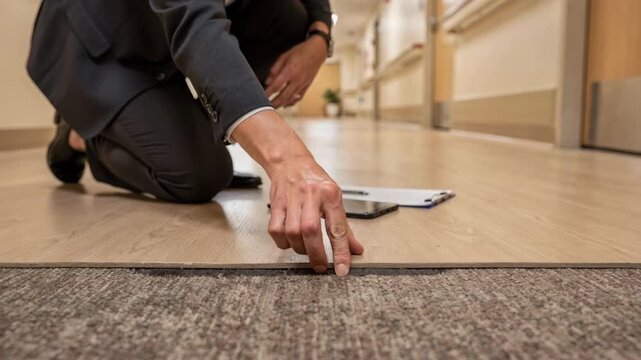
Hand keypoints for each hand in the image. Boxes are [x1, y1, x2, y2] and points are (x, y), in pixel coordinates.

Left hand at [265, 36, 326, 107]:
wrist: (317, 51)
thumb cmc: (301, 51)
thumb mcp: (284, 56)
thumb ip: (275, 69)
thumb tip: (268, 82)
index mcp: (290, 71)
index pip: (276, 86)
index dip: (267, 92)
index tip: (261, 96)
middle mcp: (297, 80)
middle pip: (283, 96)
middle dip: (273, 103)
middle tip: (265, 107)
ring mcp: (303, 84)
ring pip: (291, 99)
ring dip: (281, 105)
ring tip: (273, 108)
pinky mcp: (307, 86)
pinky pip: (299, 97)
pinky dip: (292, 102)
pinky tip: (286, 105)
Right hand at [267, 156, 363, 275]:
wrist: (290, 162)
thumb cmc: (315, 181)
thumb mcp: (335, 199)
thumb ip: (344, 227)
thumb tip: (355, 250)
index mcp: (330, 195)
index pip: (337, 228)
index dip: (341, 251)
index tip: (341, 269)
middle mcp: (311, 196)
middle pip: (311, 231)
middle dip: (316, 254)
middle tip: (320, 266)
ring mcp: (292, 200)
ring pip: (292, 233)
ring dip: (299, 248)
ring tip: (305, 249)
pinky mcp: (276, 204)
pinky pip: (276, 230)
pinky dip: (283, 242)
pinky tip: (289, 241)